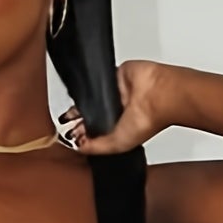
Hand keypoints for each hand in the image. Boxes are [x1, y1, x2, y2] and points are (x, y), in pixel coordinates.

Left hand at [58, 60, 174, 154]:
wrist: (157, 96)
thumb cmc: (148, 121)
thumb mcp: (116, 145)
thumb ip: (96, 147)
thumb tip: (78, 147)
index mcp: (117, 129)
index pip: (94, 132)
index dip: (80, 133)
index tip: (68, 134)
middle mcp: (115, 112)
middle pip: (90, 113)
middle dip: (78, 117)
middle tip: (65, 120)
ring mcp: (114, 93)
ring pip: (92, 96)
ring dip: (83, 99)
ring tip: (72, 106)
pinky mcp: (115, 75)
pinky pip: (98, 79)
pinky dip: (91, 83)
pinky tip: (86, 88)